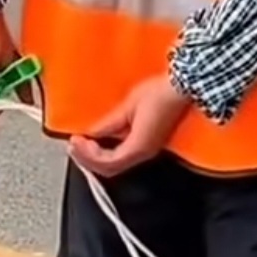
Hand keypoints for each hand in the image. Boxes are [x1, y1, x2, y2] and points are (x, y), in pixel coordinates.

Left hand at [69, 75, 189, 178]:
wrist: (182, 88)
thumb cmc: (159, 93)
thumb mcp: (128, 106)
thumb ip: (108, 124)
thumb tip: (91, 134)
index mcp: (138, 146)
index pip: (107, 161)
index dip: (87, 154)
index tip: (76, 140)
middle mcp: (144, 153)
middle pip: (110, 168)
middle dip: (88, 159)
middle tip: (75, 145)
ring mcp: (147, 149)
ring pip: (116, 164)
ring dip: (97, 157)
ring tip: (83, 145)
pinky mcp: (149, 143)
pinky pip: (123, 156)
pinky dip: (107, 153)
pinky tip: (100, 143)